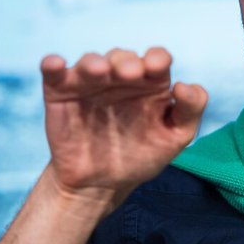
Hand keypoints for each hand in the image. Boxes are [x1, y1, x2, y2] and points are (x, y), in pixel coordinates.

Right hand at [40, 47, 207, 212]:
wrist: (100, 185)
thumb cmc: (142, 156)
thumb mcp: (175, 137)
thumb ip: (190, 110)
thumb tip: (185, 85)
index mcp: (150, 83)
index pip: (156, 59)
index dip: (157, 58)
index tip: (157, 67)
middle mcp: (120, 77)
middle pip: (123, 57)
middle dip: (127, 62)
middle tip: (130, 74)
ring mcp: (90, 83)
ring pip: (91, 62)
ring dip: (94, 62)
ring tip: (99, 71)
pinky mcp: (61, 93)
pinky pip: (54, 73)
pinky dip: (53, 65)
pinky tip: (55, 63)